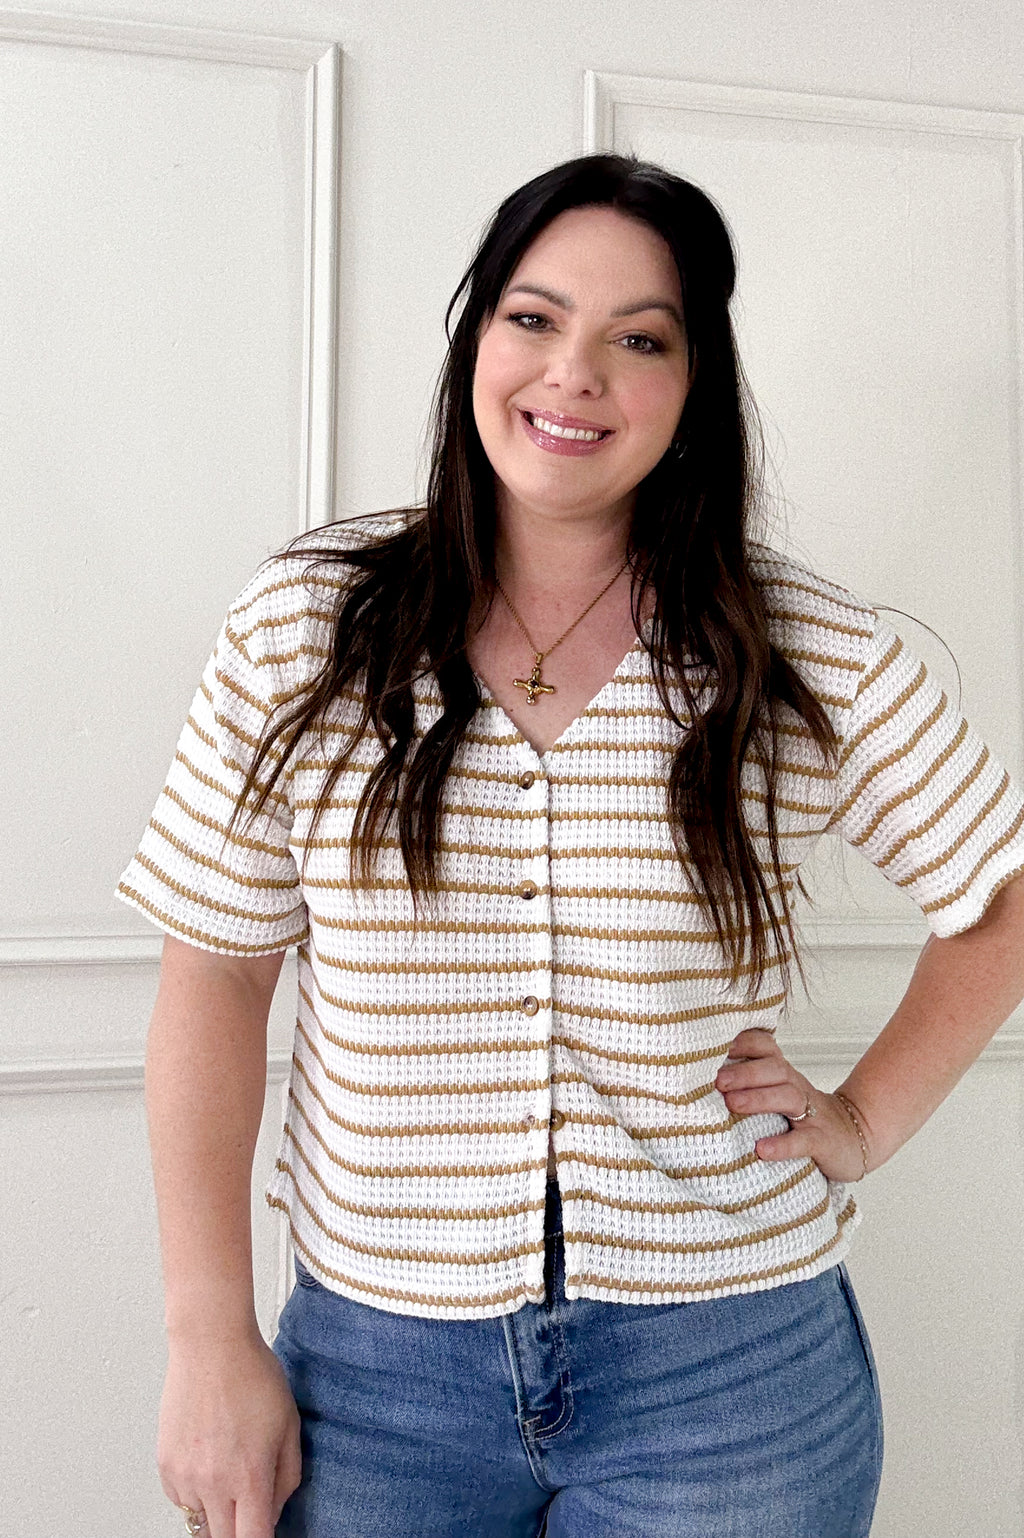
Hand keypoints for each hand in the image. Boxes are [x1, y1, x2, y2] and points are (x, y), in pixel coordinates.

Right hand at [158, 1330, 301, 1537]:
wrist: (210, 1345)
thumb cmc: (251, 1375)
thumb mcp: (289, 1425)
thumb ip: (287, 1477)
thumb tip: (274, 1511)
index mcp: (249, 1476)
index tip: (265, 1532)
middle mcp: (213, 1484)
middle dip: (240, 1530)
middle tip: (250, 1506)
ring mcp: (185, 1477)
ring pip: (201, 1522)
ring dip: (217, 1512)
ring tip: (229, 1471)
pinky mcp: (165, 1465)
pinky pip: (181, 1500)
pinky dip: (196, 1494)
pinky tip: (209, 1461)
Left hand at [715, 1028, 868, 1181]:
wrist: (851, 1138)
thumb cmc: (801, 1117)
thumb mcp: (776, 1093)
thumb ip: (747, 1083)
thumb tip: (696, 1077)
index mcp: (783, 1074)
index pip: (766, 1047)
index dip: (743, 1042)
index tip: (715, 1046)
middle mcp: (797, 1087)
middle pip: (775, 1069)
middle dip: (744, 1072)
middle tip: (716, 1080)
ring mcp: (812, 1114)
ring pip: (788, 1097)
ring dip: (758, 1098)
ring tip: (732, 1105)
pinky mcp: (821, 1142)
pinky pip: (803, 1141)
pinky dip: (783, 1145)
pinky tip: (762, 1149)